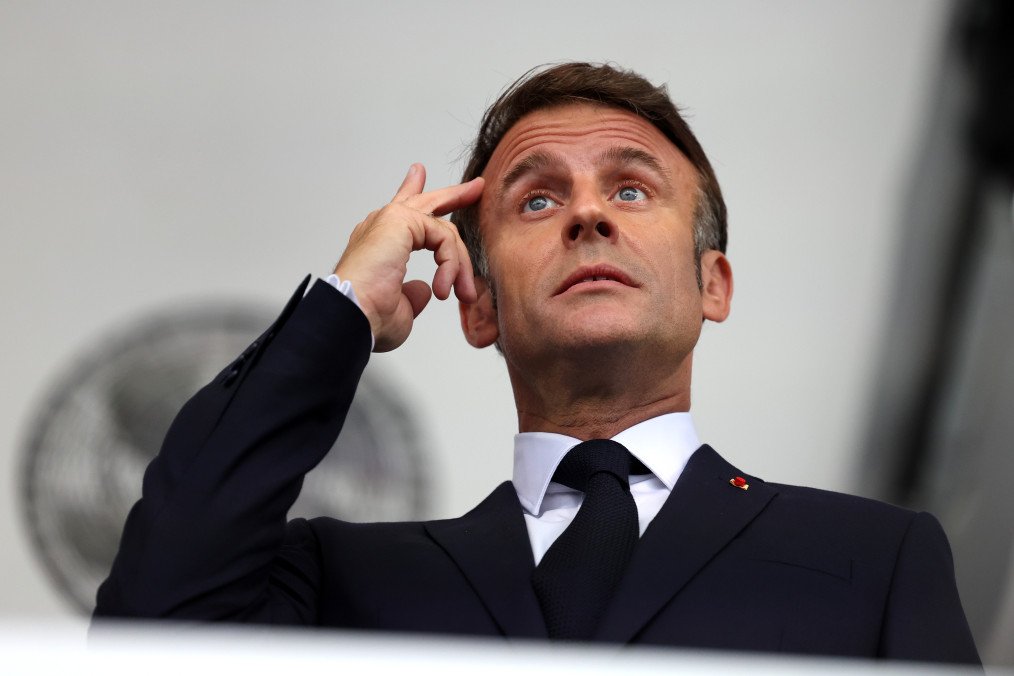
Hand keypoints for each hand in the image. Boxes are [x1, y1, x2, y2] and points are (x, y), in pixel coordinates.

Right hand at [334, 164, 483, 351]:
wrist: (352, 315)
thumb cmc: (368, 318)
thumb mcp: (399, 307)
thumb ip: (412, 293)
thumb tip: (425, 289)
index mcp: (379, 242)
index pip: (401, 215)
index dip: (413, 192)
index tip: (420, 174)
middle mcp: (381, 225)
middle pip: (424, 202)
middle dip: (454, 194)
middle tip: (475, 187)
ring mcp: (390, 220)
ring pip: (443, 231)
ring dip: (459, 265)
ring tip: (465, 293)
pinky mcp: (400, 220)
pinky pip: (444, 239)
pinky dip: (451, 265)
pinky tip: (444, 288)